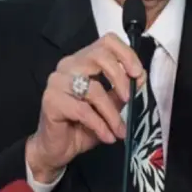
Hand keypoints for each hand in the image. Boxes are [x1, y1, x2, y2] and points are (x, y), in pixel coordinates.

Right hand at [27, 33, 145, 182]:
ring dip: (111, 113)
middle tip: (129, 100)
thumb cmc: (82, 125)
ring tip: (119, 130)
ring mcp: (57, 81)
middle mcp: (68, 65)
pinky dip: (99, 125)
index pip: (106, 41)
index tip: (138, 73)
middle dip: (120, 79)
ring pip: (94, 88)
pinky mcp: (51, 100)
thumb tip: (141, 77)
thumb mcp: (110, 106)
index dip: (126, 54)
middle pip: (100, 56)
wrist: (57, 149)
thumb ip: (123, 89)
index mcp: (83, 61)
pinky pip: (83, 110)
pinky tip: (107, 136)